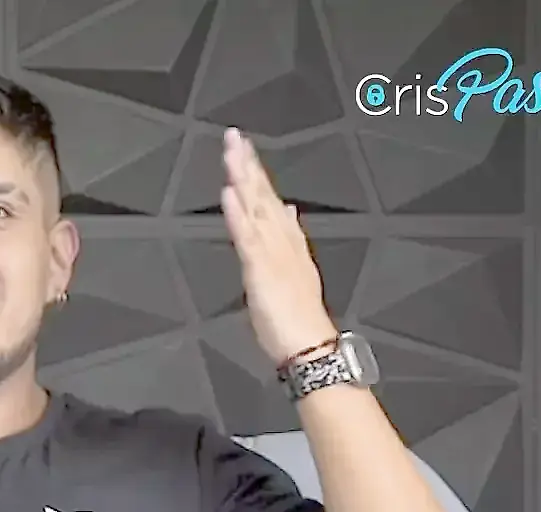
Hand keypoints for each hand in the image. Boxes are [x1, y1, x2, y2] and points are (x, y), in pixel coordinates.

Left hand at [218, 128, 338, 364]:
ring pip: (255, 208)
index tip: (246, 150)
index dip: (257, 175)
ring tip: (232, 152)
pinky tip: (230, 193)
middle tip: (235, 136)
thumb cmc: (298, 319)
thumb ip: (289, 239)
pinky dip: (238, 214)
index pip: (270, 201)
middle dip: (248, 165)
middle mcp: (281, 242)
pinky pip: (247, 237)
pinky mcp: (261, 269)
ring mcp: (271, 252)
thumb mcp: (293, 271)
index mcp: (288, 243)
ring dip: (243, 179)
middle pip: (263, 196)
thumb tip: (287, 211)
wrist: (310, 345)